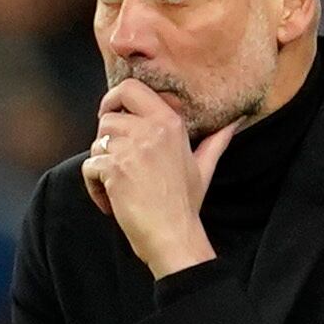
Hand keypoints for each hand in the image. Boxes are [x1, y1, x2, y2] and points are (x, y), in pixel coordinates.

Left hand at [83, 78, 230, 279]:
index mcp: (170, 123)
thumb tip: (234, 122)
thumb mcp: (204, 167)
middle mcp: (150, 130)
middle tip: (113, 155)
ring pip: (96, 141)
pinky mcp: (113, 169)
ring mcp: (131, 149)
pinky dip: (94, 185)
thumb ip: (216, 140)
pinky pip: (89, 165)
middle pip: (107, 116)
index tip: (111, 113)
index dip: (114, 98)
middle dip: (104, 135)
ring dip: (100, 163)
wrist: (173, 236)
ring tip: (118, 184)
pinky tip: (111, 199)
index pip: (131, 88)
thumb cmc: (185, 204)